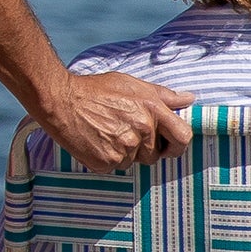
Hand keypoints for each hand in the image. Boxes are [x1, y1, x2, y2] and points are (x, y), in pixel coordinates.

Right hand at [38, 72, 191, 170]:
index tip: (169, 145)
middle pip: (155, 154)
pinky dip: (109, 158)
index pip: (182, 137)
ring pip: (135, 161)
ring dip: (126, 152)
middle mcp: (141, 130)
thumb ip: (164, 95)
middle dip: (145, 148)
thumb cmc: (97, 89)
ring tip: (108, 132)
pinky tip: (98, 140)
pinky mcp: (107, 162)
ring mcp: (124, 149)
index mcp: (152, 110)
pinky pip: (116, 167)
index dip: (177, 144)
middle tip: (125, 132)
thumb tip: (188, 99)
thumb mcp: (133, 84)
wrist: (62, 101)